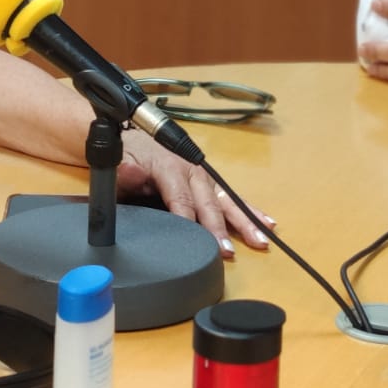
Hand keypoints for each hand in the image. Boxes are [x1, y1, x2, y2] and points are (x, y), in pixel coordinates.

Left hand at [118, 128, 272, 258]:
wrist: (132, 136)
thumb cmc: (128, 154)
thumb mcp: (119, 162)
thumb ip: (124, 172)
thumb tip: (131, 172)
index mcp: (170, 166)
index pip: (181, 199)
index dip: (188, 222)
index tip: (194, 244)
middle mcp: (192, 170)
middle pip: (208, 203)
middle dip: (218, 228)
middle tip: (227, 251)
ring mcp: (204, 176)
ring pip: (226, 200)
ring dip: (244, 221)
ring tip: (260, 239)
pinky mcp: (209, 182)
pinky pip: (231, 197)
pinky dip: (249, 210)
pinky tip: (267, 223)